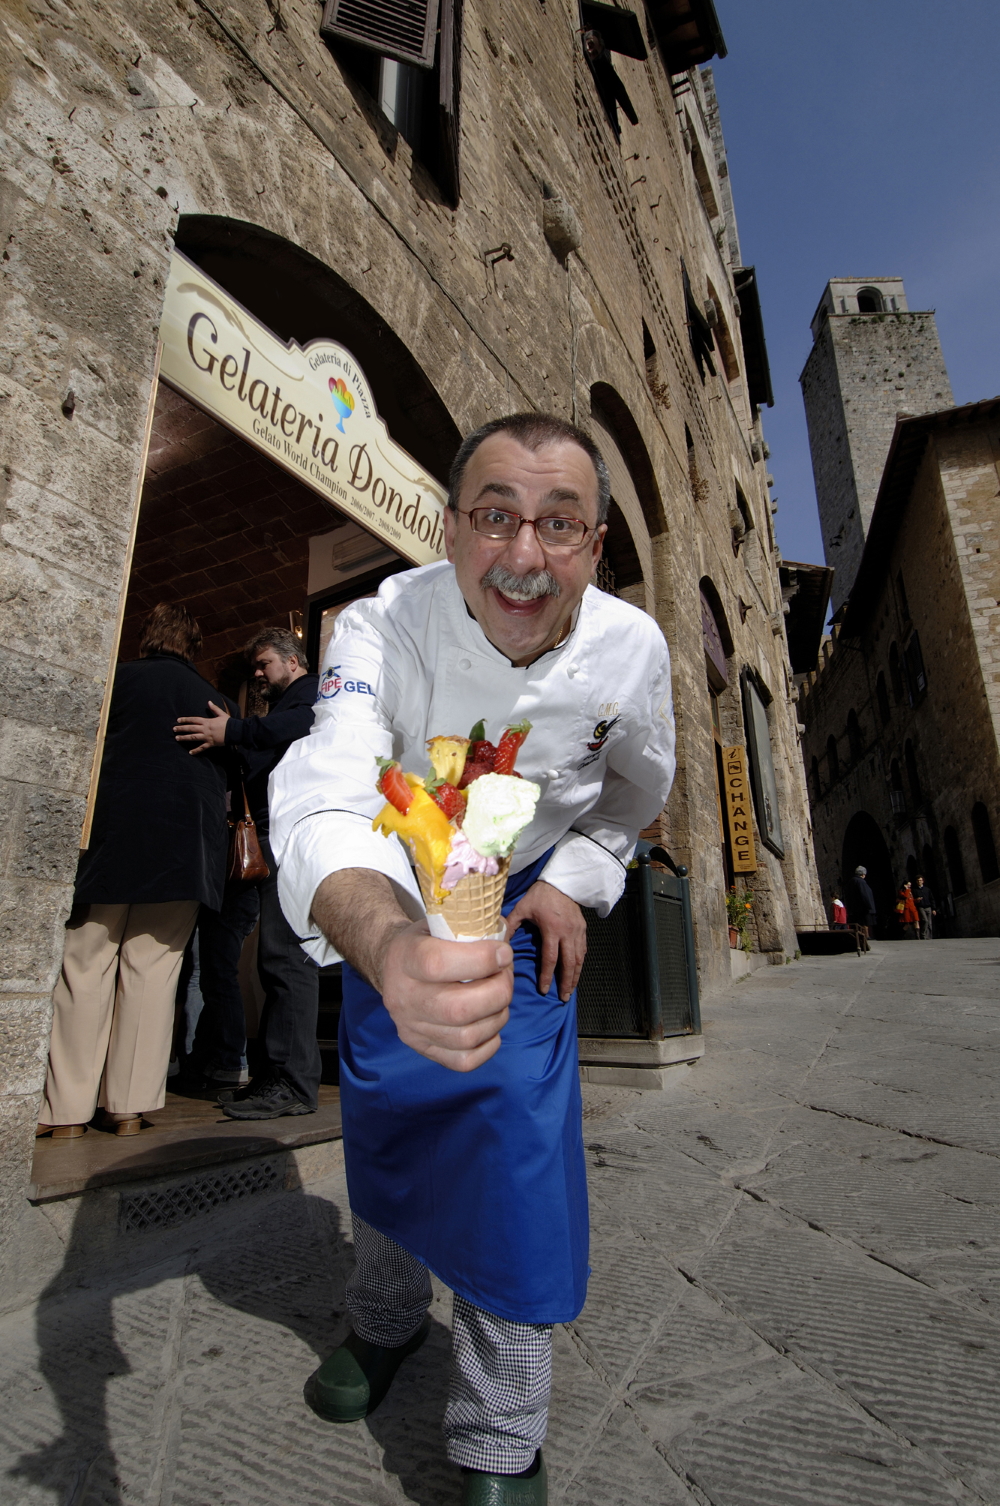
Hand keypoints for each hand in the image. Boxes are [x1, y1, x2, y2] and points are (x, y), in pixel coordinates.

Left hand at [174, 702, 229, 753]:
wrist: (235, 731)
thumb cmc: (228, 722)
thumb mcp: (221, 714)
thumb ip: (214, 708)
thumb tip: (209, 702)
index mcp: (207, 721)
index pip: (194, 720)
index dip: (185, 720)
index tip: (178, 720)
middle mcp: (205, 729)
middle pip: (191, 728)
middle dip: (182, 728)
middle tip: (174, 729)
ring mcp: (207, 737)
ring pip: (193, 737)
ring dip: (184, 738)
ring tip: (177, 738)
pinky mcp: (210, 743)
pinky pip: (202, 747)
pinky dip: (196, 750)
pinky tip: (190, 752)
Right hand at [380, 921, 514, 1071]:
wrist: (394, 966)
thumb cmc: (427, 941)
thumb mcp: (441, 922)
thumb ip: (472, 926)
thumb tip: (506, 935)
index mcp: (405, 958)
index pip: (437, 964)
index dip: (481, 960)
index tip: (504, 953)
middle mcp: (403, 998)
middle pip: (458, 1009)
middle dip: (498, 992)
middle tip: (506, 976)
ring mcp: (412, 1028)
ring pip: (467, 1037)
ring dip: (498, 1016)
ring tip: (500, 997)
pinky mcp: (423, 1048)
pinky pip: (465, 1061)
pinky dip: (489, 1044)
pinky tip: (490, 1021)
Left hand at [505, 879, 585, 1000]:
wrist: (561, 881)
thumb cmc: (540, 895)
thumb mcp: (523, 907)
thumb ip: (511, 924)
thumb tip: (499, 941)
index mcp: (552, 929)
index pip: (551, 958)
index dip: (548, 976)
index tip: (545, 990)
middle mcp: (567, 933)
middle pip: (569, 963)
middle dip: (566, 982)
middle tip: (563, 998)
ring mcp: (577, 931)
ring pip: (579, 959)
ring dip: (575, 976)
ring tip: (571, 990)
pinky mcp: (583, 929)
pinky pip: (583, 950)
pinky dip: (580, 963)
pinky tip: (576, 972)